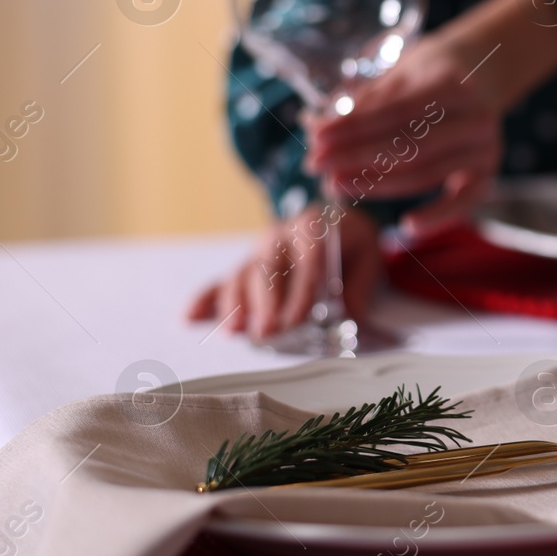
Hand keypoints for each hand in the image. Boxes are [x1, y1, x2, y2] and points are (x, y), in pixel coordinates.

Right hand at [186, 204, 381, 339]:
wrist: (337, 224)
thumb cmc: (352, 245)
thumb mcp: (368, 257)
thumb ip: (360, 285)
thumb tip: (351, 314)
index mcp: (314, 226)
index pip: (306, 258)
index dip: (300, 289)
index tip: (297, 318)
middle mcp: (280, 234)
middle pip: (269, 268)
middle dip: (266, 302)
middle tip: (267, 331)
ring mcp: (258, 250)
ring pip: (242, 275)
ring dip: (236, 303)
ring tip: (234, 331)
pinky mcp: (245, 265)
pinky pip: (221, 281)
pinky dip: (204, 299)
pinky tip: (188, 318)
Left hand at [304, 0, 556, 236]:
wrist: (484, 72)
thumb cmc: (432, 72)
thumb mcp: (402, 71)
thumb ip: (365, 102)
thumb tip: (317, 130)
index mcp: (453, 83)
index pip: (394, 112)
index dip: (352, 128)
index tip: (316, 139)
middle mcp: (476, 117)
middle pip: (409, 146)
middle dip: (356, 158)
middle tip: (315, 166)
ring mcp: (485, 147)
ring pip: (426, 174)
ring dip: (377, 184)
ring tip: (337, 186)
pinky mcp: (488, 172)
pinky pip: (464, 201)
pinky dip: (438, 216)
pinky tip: (407, 226)